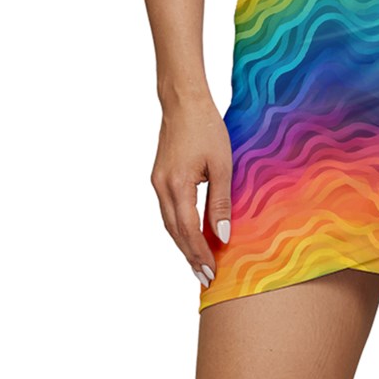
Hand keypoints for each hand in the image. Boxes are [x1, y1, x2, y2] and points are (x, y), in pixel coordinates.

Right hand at [151, 96, 232, 292]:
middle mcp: (161, 187)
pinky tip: (190, 235)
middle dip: (190, 256)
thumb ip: (220, 202)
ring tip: (198, 263)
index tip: (211, 272)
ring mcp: (157, 182)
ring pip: (169, 223)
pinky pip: (168, 210)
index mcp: (177, 185)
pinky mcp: (159, 177)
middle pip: (174, 232)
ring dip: (183, 244)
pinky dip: (179, 227)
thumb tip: (221, 236)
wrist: (183, 101)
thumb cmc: (206, 127)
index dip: (199, 253)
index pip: (188, 230)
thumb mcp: (221, 164)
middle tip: (205, 277)